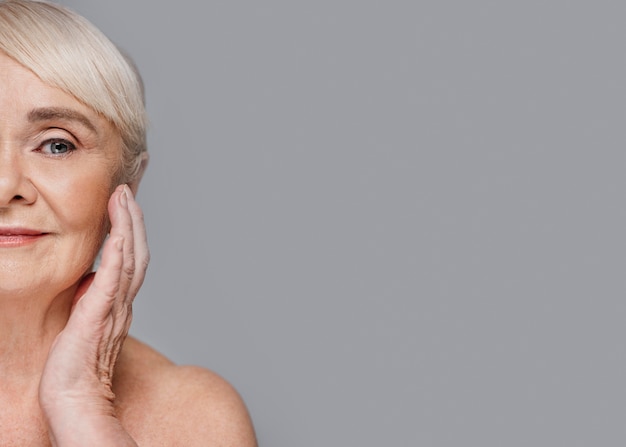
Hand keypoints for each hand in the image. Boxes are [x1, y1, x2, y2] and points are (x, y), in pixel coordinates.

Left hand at [39, 184, 148, 445]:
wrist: (73, 395)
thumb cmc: (75, 364)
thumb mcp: (85, 321)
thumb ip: (93, 297)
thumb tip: (91, 278)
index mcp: (119, 300)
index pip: (131, 256)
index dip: (131, 228)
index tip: (126, 202)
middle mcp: (123, 300)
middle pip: (137, 251)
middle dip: (133, 217)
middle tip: (126, 188)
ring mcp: (114, 307)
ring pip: (130, 258)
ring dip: (128, 226)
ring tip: (122, 197)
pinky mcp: (99, 314)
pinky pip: (113, 279)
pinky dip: (118, 253)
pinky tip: (117, 233)